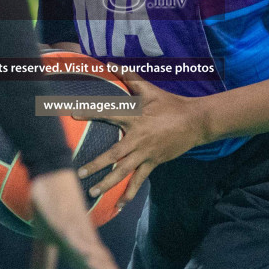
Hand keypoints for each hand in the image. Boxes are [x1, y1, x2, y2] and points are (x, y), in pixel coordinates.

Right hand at [28, 170, 145, 268]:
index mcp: (82, 254)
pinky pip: (80, 244)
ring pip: (99, 265)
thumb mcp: (45, 238)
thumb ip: (46, 258)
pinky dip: (89, 257)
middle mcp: (88, 248)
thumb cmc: (50, 204)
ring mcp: (80, 236)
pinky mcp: (69, 225)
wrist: (50, 174)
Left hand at [78, 70, 206, 202]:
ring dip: (108, 183)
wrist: (195, 122)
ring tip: (92, 192)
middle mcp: (138, 137)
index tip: (72, 114)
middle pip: (114, 153)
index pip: (108, 113)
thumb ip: (129, 77)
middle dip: (96, 163)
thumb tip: (111, 63)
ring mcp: (146, 153)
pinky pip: (139, 180)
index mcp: (135, 117)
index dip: (91, 112)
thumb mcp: (150, 89)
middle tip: (79, 171)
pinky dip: (129, 194)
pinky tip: (119, 206)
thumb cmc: (170, 104)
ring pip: (124, 171)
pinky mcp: (153, 162)